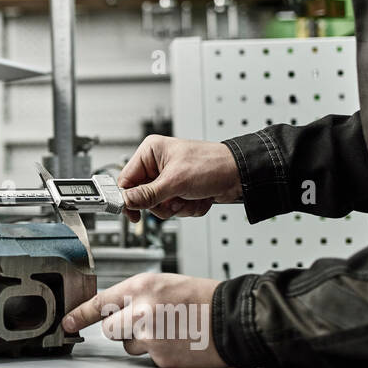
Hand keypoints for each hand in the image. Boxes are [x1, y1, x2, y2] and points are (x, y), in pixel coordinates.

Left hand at [62, 273, 225, 367]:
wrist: (232, 319)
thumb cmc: (201, 300)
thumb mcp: (163, 285)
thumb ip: (135, 296)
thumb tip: (112, 311)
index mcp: (141, 288)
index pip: (99, 302)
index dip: (79, 315)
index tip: (66, 323)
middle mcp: (141, 312)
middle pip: (109, 330)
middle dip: (121, 329)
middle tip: (146, 323)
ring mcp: (150, 337)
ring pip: (129, 345)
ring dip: (142, 341)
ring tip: (169, 330)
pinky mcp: (161, 359)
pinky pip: (148, 358)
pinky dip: (160, 353)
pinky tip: (177, 342)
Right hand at [118, 135, 242, 222]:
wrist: (240, 176)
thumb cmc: (212, 164)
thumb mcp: (175, 181)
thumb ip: (147, 194)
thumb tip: (126, 201)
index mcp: (151, 153)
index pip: (127, 180)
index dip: (129, 198)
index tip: (132, 213)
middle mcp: (158, 165)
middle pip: (143, 197)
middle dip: (163, 203)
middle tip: (175, 199)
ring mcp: (170, 179)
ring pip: (160, 206)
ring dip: (178, 207)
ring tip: (191, 196)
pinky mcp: (180, 191)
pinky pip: (174, 209)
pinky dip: (188, 208)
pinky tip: (199, 198)